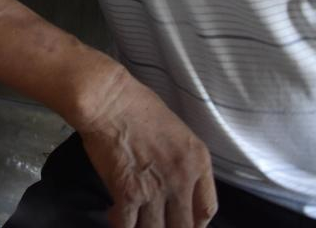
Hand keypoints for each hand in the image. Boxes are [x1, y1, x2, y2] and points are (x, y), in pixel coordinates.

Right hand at [78, 70, 216, 227]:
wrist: (108, 100)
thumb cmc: (137, 106)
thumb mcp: (176, 132)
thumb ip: (181, 161)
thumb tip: (173, 183)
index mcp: (198, 161)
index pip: (207, 209)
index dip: (196, 225)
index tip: (184, 223)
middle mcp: (182, 180)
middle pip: (184, 227)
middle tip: (156, 224)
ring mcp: (156, 190)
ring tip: (134, 219)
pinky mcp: (128, 194)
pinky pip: (128, 225)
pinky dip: (121, 224)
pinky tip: (114, 214)